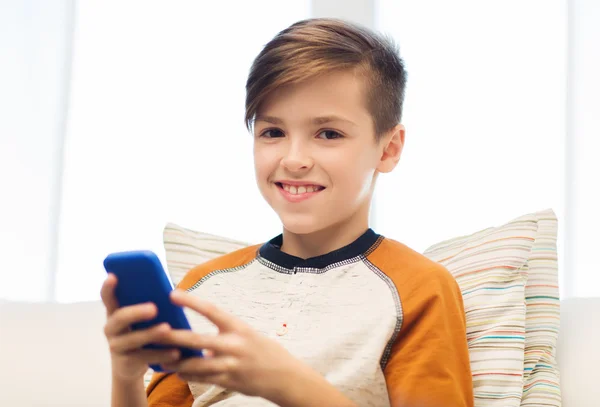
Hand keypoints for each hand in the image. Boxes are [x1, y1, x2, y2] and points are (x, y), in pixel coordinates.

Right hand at [101, 274, 180, 382]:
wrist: (130, 366)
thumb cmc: (141, 332)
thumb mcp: (143, 318)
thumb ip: (150, 304)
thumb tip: (173, 292)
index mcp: (115, 312)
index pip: (107, 297)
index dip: (108, 287)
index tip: (113, 276)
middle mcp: (111, 328)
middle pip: (121, 317)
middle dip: (137, 312)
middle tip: (154, 308)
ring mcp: (116, 346)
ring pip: (134, 339)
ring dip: (151, 333)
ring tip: (167, 329)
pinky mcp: (126, 363)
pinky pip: (145, 357)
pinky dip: (162, 354)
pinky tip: (176, 352)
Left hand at [158, 290, 306, 400]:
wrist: (284, 376)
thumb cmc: (263, 350)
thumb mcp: (247, 334)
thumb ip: (224, 334)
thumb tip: (198, 341)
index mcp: (238, 328)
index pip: (211, 311)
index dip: (191, 302)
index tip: (172, 294)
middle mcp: (234, 345)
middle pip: (198, 340)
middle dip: (174, 337)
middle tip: (155, 332)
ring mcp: (231, 366)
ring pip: (196, 365)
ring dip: (177, 363)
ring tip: (162, 358)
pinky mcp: (229, 382)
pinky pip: (203, 379)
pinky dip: (189, 376)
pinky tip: (179, 373)